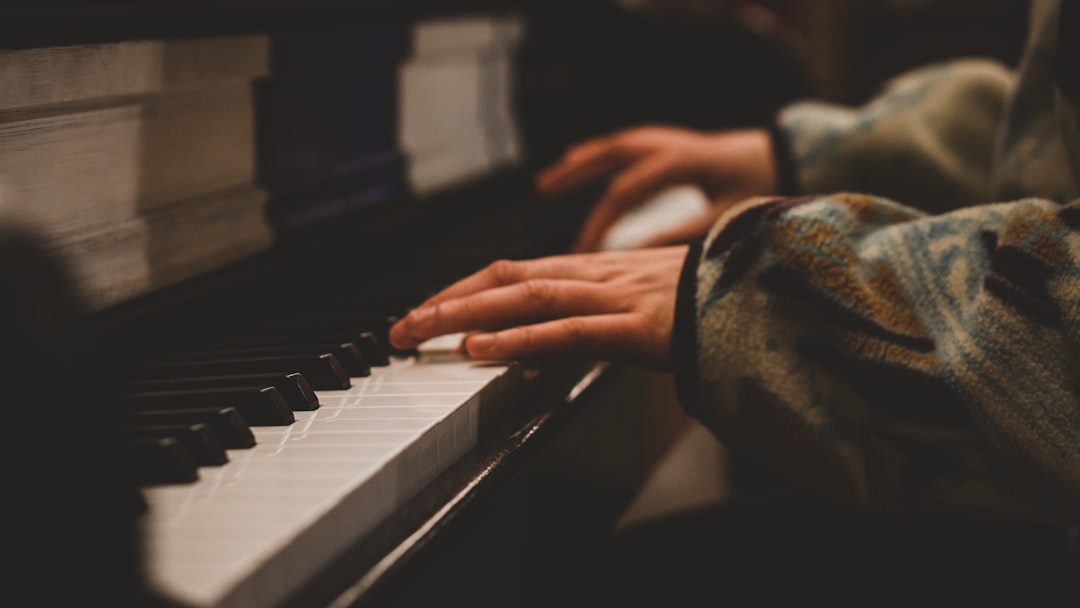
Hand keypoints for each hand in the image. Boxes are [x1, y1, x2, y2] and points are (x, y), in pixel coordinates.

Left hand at [388, 246, 688, 369]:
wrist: (762, 294)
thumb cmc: (703, 298)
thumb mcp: (637, 299)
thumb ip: (593, 309)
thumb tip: (553, 329)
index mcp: (593, 269)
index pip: (513, 271)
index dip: (464, 287)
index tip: (426, 308)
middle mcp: (595, 275)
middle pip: (505, 278)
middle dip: (446, 300)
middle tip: (400, 325)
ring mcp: (615, 298)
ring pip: (526, 297)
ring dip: (465, 313)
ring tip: (420, 332)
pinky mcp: (637, 329)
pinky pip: (569, 331)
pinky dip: (519, 338)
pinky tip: (481, 347)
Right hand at [535, 126, 776, 251]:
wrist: (786, 154)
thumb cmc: (759, 186)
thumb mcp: (723, 218)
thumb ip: (680, 236)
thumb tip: (640, 261)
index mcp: (677, 163)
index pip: (622, 194)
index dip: (597, 225)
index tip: (580, 256)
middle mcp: (665, 147)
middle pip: (606, 159)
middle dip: (572, 177)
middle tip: (542, 192)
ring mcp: (665, 142)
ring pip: (610, 150)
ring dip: (578, 165)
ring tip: (547, 183)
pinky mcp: (666, 147)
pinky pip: (621, 151)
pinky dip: (595, 160)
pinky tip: (576, 168)